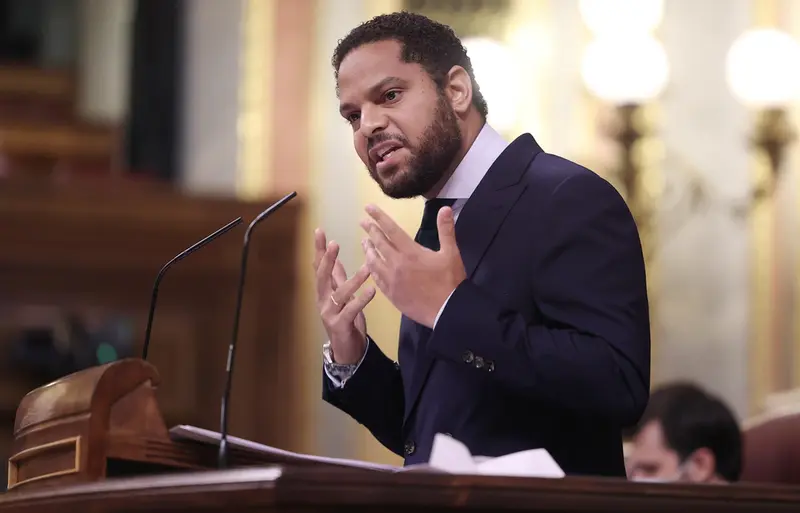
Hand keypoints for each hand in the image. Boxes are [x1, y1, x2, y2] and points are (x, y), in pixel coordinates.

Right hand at [313, 228, 375, 363]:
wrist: (347, 349)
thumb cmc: (345, 319)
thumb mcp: (342, 296)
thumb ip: (337, 278)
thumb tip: (335, 259)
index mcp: (324, 291)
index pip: (319, 266)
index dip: (319, 249)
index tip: (319, 231)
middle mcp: (323, 300)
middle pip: (322, 277)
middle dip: (327, 259)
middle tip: (333, 244)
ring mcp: (330, 313)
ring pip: (340, 293)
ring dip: (354, 280)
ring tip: (367, 268)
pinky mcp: (340, 324)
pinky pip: (351, 310)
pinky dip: (361, 300)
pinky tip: (372, 291)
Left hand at [360, 204, 465, 327]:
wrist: (447, 311)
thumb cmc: (450, 281)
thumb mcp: (451, 253)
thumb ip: (446, 230)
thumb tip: (445, 208)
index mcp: (410, 252)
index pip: (391, 230)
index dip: (379, 217)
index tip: (368, 208)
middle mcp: (396, 264)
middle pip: (379, 244)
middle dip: (370, 231)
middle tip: (362, 222)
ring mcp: (391, 280)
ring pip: (373, 262)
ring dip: (368, 250)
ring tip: (364, 243)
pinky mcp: (391, 294)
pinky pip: (376, 279)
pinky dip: (372, 269)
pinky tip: (370, 266)